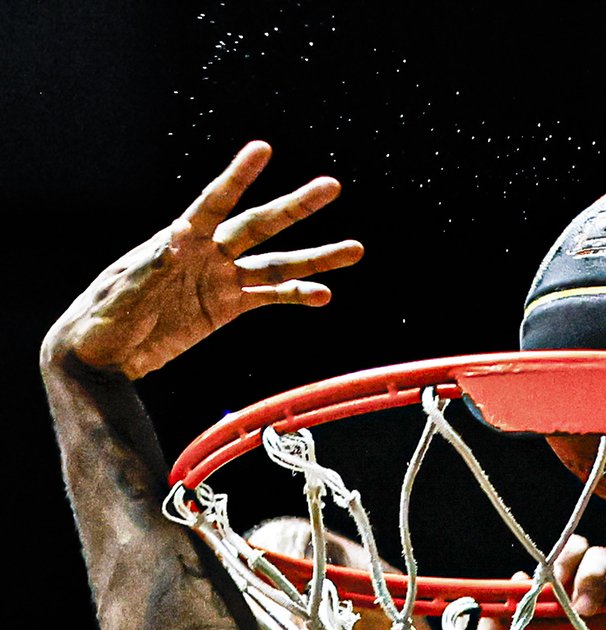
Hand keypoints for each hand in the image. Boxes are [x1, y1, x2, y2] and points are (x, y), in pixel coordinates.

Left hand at [42, 141, 361, 378]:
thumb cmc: (101, 317)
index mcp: (177, 240)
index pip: (214, 202)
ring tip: (355, 249)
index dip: (238, 177)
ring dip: (317, 257)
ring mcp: (221, 279)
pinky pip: (270, 297)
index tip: (263, 150)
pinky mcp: (227, 307)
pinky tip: (324, 295)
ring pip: (278, 263)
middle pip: (260, 226)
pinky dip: (297, 295)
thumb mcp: (123, 291)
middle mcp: (207, 252)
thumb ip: (152, 265)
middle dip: (296, 207)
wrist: (101, 354)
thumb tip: (177, 239)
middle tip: (331, 186)